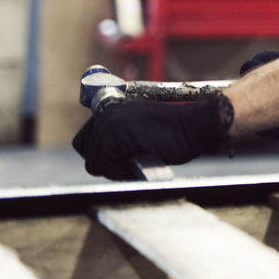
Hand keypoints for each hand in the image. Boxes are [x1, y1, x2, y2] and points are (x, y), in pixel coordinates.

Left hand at [72, 95, 229, 179]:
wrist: (194, 126)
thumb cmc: (173, 131)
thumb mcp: (139, 128)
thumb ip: (117, 136)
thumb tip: (101, 157)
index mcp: (110, 107)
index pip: (84, 140)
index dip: (99, 153)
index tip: (119, 156)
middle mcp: (105, 113)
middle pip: (86, 151)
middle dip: (106, 162)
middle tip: (131, 159)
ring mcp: (108, 123)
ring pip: (95, 162)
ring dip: (115, 167)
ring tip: (139, 159)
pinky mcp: (115, 136)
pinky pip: (107, 166)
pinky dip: (122, 170)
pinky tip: (142, 160)